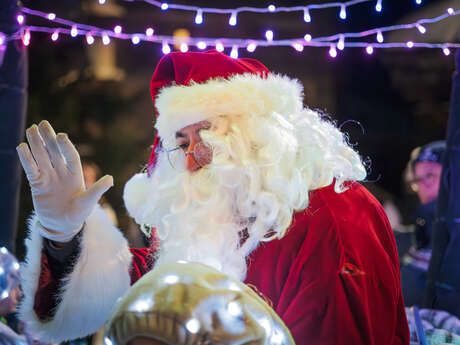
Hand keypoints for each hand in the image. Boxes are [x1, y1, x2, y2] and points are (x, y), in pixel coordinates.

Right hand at [16, 121, 112, 241]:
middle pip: (54, 152)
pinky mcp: (37, 184)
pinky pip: (31, 169)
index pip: (71, 156)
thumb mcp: (89, 202)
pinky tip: (21, 146)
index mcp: (75, 174)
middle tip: (43, 124)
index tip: (61, 135)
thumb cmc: (79, 213)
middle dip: (49, 138)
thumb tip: (110, 179)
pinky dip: (26, 159)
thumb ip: (97, 190)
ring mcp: (48, 177)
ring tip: (31, 129)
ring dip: (36, 144)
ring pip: (41, 157)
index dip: (66, 146)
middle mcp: (61, 172)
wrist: (63, 226)